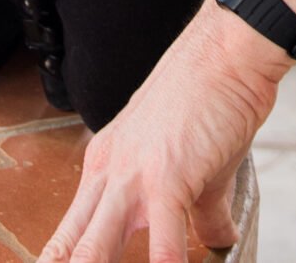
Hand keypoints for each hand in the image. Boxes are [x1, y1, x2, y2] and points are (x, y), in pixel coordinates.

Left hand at [38, 6, 287, 262]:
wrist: (226, 51)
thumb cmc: (209, 97)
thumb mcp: (194, 163)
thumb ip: (198, 211)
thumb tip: (213, 243)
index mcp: (105, 167)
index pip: (69, 234)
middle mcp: (109, 174)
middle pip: (72, 249)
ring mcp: (134, 176)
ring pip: (96, 248)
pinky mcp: (169, 177)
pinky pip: (161, 237)